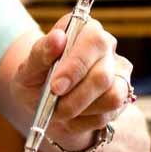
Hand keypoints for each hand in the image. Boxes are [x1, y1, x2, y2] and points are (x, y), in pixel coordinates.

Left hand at [12, 14, 132, 145]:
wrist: (42, 102)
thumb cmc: (36, 79)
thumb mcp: (28, 67)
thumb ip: (41, 52)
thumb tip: (58, 38)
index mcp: (85, 30)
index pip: (94, 41)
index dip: (76, 66)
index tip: (55, 86)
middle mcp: (107, 48)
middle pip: (103, 76)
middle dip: (75, 97)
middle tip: (54, 106)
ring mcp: (119, 73)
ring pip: (112, 97)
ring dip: (80, 110)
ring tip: (59, 110)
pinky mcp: (122, 98)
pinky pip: (108, 115)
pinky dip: (84, 121)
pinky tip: (71, 116)